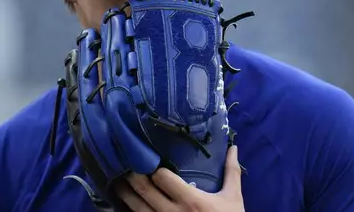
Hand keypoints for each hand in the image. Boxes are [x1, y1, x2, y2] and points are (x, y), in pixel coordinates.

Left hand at [117, 146, 244, 211]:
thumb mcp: (233, 197)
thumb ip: (231, 172)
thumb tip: (233, 147)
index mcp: (190, 199)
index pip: (162, 178)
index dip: (155, 168)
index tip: (152, 161)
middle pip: (144, 190)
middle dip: (133, 176)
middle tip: (127, 164)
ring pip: (136, 208)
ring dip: (126, 194)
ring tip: (120, 183)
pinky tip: (129, 206)